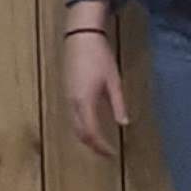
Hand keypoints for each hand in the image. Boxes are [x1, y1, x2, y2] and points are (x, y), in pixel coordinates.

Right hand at [62, 28, 128, 157]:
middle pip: (80, 133)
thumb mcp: (113, 81)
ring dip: (86, 137)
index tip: (111, 154)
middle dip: (92, 146)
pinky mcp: (67, 92)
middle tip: (106, 153)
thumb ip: (118, 103)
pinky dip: (81, 126)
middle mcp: (72, 103)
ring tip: (99, 143)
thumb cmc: (99, 56)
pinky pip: (72, 117)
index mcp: (84, 101)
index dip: (101, 146)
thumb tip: (123, 123)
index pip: (91, 133)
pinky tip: (91, 125)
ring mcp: (67, 97)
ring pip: (74, 126)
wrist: (80, 36)